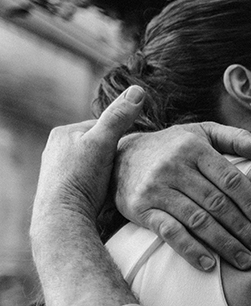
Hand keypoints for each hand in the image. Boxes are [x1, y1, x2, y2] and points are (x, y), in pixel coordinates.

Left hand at [32, 86, 144, 227]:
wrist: (62, 216)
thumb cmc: (80, 178)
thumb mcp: (104, 142)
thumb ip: (120, 117)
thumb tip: (139, 90)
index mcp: (63, 133)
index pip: (103, 127)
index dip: (124, 136)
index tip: (139, 149)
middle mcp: (57, 150)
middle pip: (100, 147)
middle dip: (116, 156)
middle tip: (132, 168)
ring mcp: (59, 171)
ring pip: (96, 165)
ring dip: (109, 172)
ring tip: (121, 183)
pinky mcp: (63, 190)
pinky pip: (90, 182)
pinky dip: (101, 186)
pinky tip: (109, 195)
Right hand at [114, 122, 250, 270]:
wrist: (119, 156)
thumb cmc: (172, 146)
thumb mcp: (202, 133)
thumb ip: (236, 139)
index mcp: (194, 148)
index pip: (231, 179)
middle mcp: (174, 167)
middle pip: (217, 204)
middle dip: (243, 229)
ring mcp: (155, 189)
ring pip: (197, 221)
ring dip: (224, 244)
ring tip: (245, 260)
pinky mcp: (140, 208)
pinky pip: (170, 232)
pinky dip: (190, 249)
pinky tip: (209, 264)